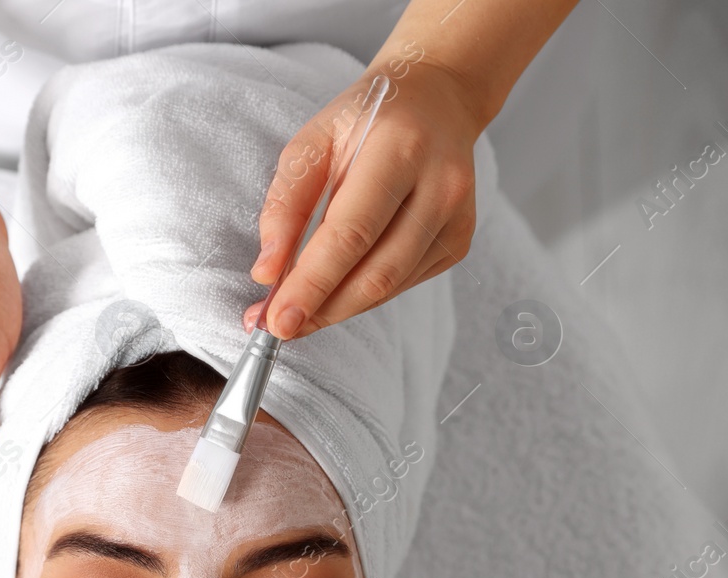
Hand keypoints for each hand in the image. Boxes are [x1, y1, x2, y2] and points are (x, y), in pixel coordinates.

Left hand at [245, 62, 483, 338]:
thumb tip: (267, 271)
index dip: (312, 284)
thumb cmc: (367, 118)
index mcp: (400, 149)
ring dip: (337, 309)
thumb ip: (285, 204)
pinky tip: (335, 289)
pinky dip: (361, 294)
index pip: (351, 233)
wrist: (436, 100)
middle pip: (376, 272)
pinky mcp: (459, 239)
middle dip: (321, 308)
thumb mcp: (312, 142)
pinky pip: (402, 283)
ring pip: (389, 286)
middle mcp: (440, 185)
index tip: (277, 319)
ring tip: (297, 314)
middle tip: (277, 327)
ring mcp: (457, 216)